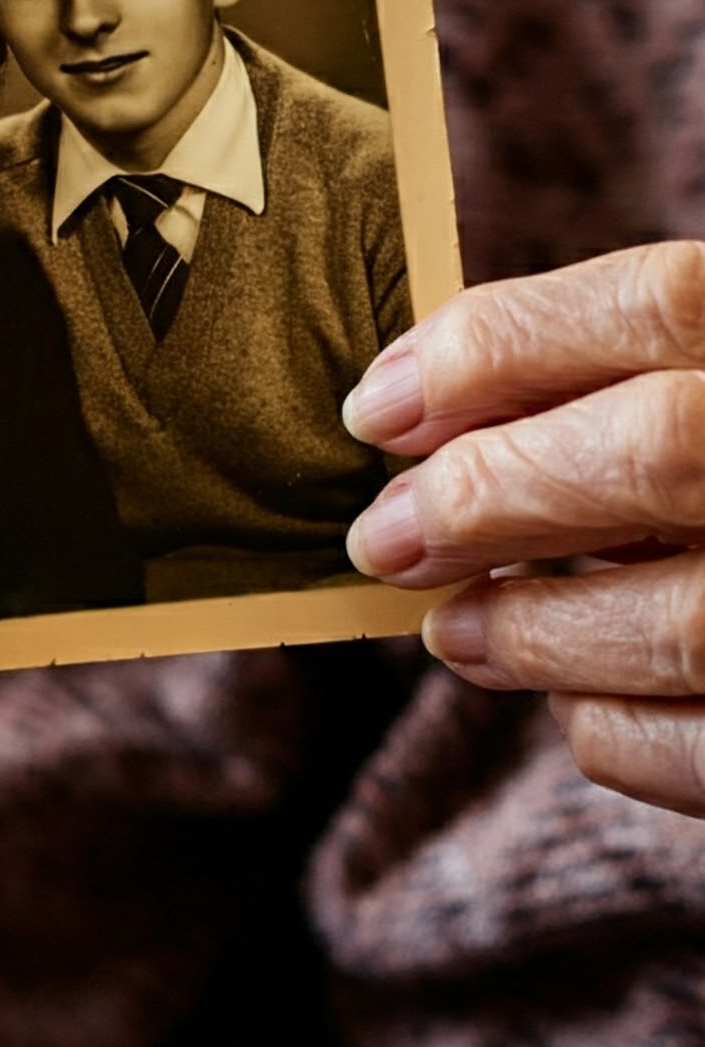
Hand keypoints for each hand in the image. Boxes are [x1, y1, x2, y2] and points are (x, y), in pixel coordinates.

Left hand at [343, 242, 704, 816]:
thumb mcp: (696, 400)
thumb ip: (603, 390)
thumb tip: (409, 420)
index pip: (663, 299)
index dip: (497, 346)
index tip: (374, 410)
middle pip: (664, 445)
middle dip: (488, 493)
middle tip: (384, 537)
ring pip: (683, 620)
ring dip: (529, 630)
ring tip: (454, 629)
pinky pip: (702, 747)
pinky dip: (610, 722)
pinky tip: (575, 695)